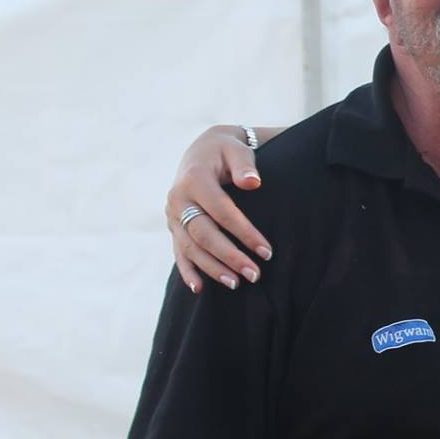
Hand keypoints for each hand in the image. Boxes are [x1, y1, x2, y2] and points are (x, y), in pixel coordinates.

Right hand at [167, 125, 269, 294]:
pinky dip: (187, 271)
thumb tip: (253, 182)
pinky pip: (178, 252)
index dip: (244, 232)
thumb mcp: (237, 150)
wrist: (202, 152)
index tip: (267, 251)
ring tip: (236, 284)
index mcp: (194, 178)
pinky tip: (199, 288)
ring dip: (212, 268)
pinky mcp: (173, 227)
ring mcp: (173, 215)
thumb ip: (245, 165)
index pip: (221, 211)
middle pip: (203, 233)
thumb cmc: (227, 152)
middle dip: (229, 256)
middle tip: (254, 274)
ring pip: (190, 247)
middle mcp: (178, 198)